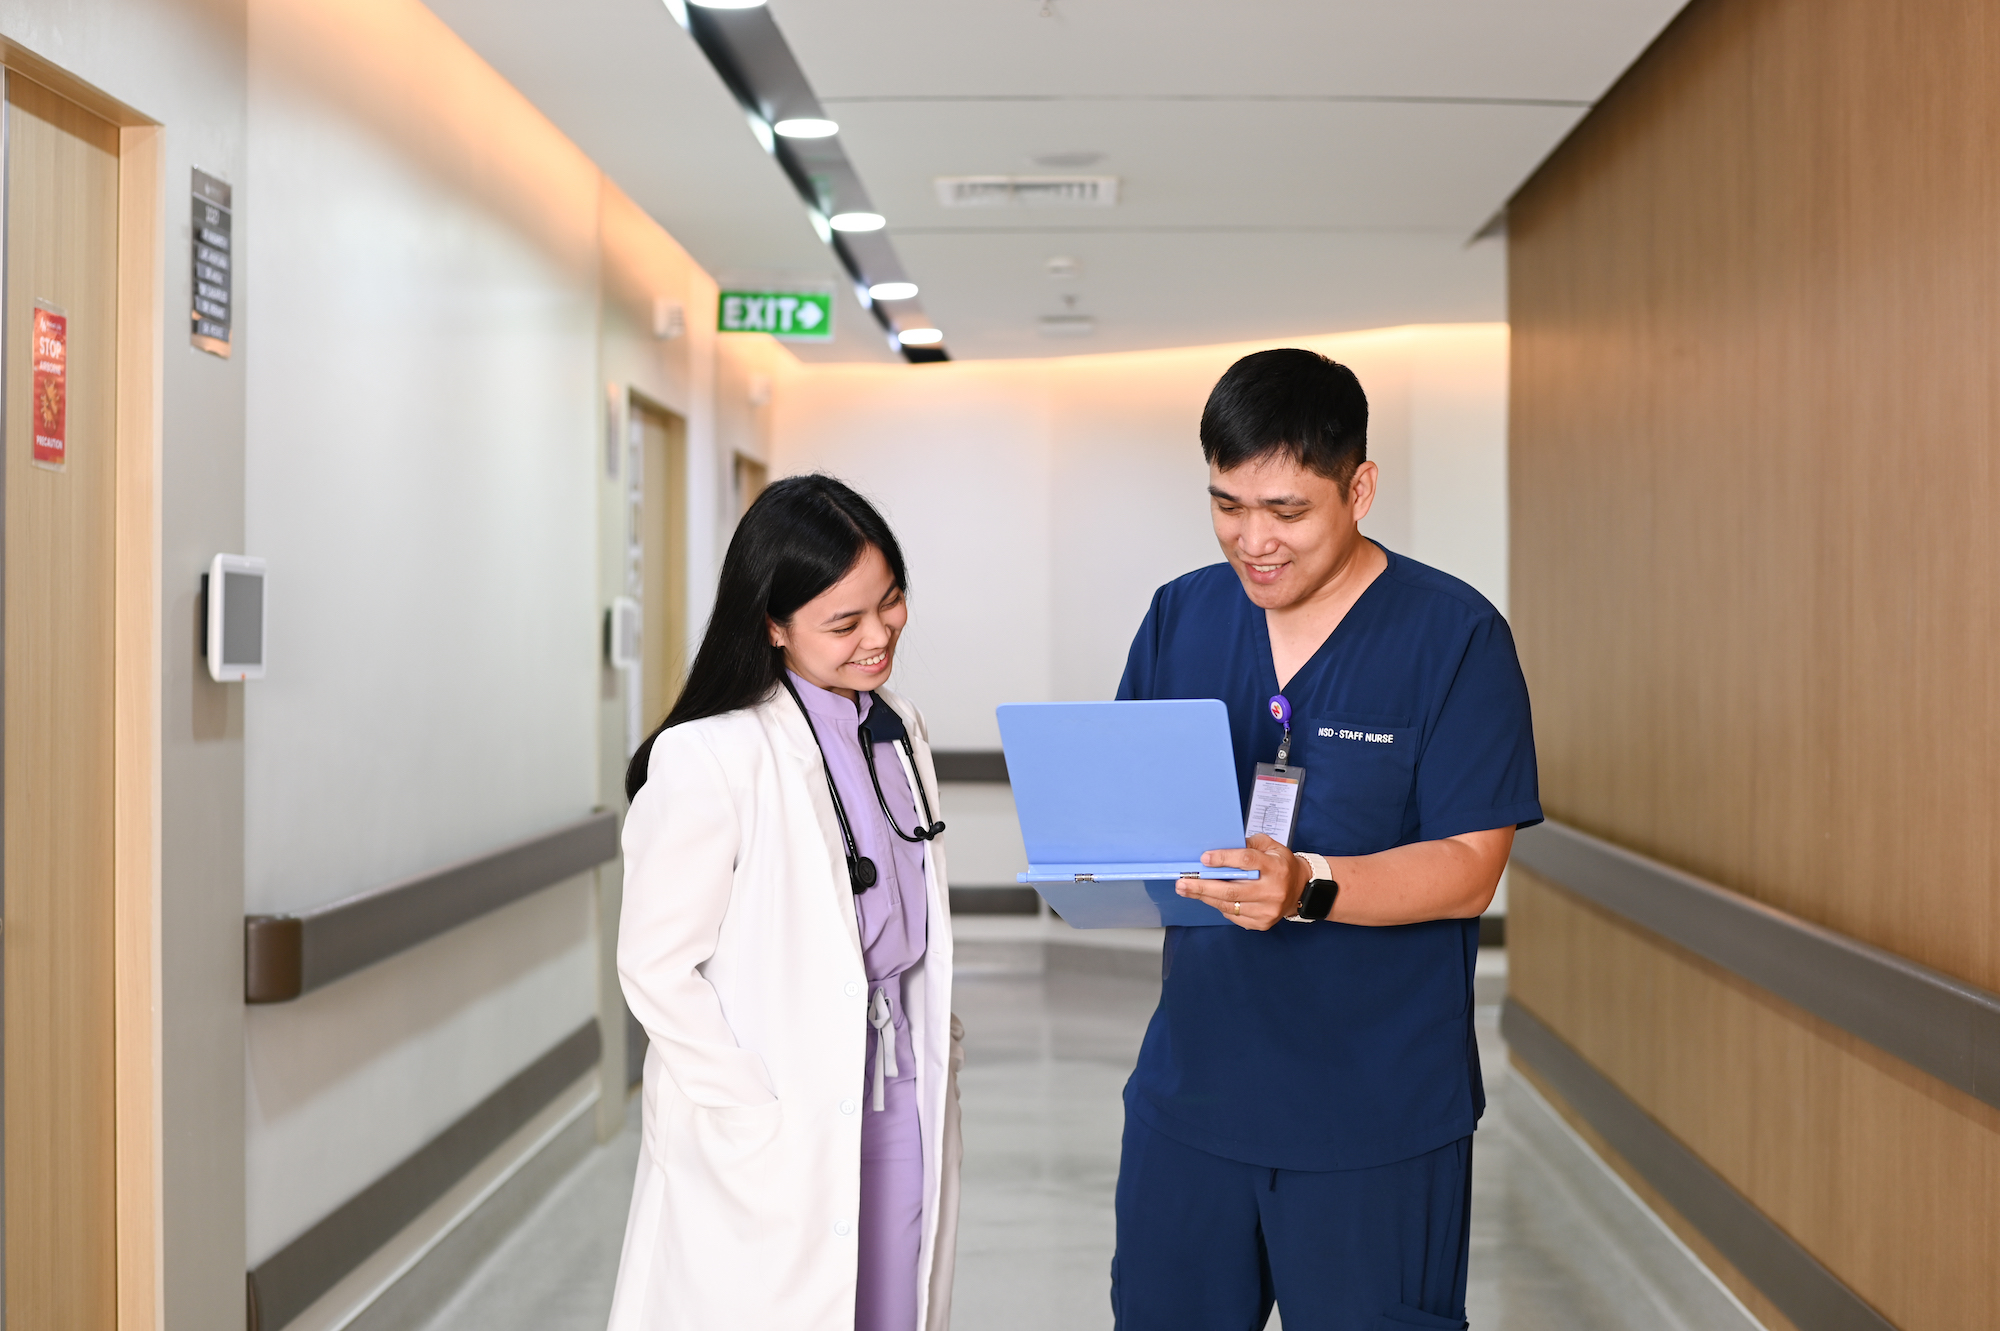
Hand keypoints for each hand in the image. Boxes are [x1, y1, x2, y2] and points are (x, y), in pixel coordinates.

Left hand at [1174, 834, 1309, 930]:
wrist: (1301, 889)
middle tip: (1182, 883)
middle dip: (1203, 886)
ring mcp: (1268, 910)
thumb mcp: (1270, 846)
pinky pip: (1233, 916)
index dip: (1223, 859)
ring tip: (1186, 890)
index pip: (1246, 861)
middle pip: (1232, 890)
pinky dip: (1219, 906)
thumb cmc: (1280, 864)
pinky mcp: (1263, 923)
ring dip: (1204, 897)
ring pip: (1229, 905)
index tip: (1203, 858)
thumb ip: (1248, 845)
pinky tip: (1208, 898)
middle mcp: (1272, 890)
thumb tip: (1219, 848)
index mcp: (1275, 866)